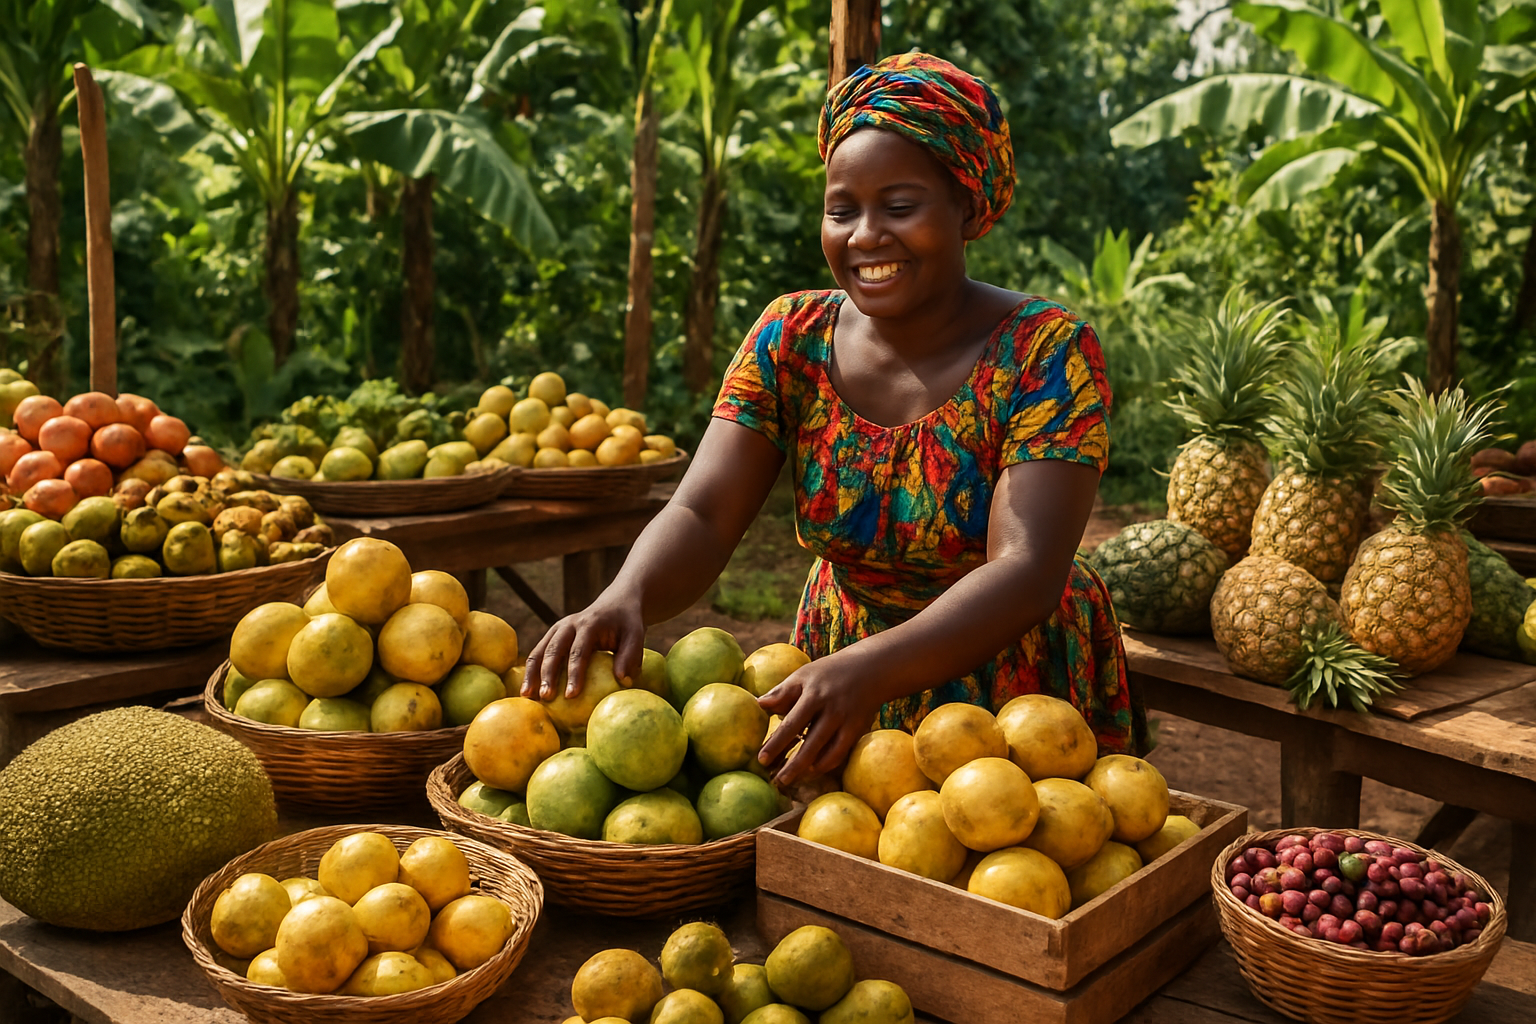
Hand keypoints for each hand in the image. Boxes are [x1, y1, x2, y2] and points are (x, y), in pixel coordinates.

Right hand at [522, 599, 644, 700]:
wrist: (616, 603)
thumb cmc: (627, 624)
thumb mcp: (636, 635)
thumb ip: (630, 656)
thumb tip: (623, 681)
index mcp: (589, 624)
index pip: (579, 651)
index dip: (574, 674)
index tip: (571, 696)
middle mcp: (569, 624)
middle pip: (553, 650)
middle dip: (547, 675)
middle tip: (545, 698)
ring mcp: (557, 628)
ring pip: (539, 650)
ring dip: (531, 673)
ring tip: (526, 696)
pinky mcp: (552, 635)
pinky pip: (538, 652)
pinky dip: (531, 670)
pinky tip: (528, 690)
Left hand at [756, 652, 881, 786]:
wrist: (870, 668)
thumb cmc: (829, 672)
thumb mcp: (804, 675)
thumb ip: (782, 692)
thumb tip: (758, 704)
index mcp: (813, 695)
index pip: (791, 723)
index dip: (776, 743)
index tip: (761, 760)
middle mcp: (831, 710)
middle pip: (810, 744)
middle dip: (792, 765)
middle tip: (776, 780)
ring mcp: (846, 721)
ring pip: (827, 752)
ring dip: (808, 768)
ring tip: (789, 778)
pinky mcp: (858, 729)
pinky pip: (841, 752)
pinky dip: (827, 763)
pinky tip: (813, 769)